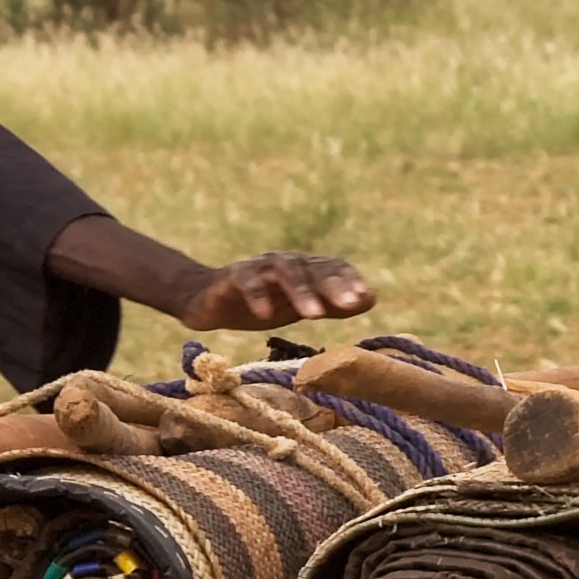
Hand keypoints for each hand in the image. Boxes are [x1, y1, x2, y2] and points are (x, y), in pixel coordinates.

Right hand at [187, 251, 375, 330]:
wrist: (208, 300)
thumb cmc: (264, 303)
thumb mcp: (300, 306)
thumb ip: (333, 303)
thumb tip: (370, 298)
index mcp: (305, 270)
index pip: (333, 268)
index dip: (349, 280)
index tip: (365, 298)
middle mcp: (285, 263)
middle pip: (312, 268)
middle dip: (332, 286)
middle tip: (350, 304)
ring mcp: (258, 268)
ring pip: (283, 272)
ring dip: (300, 291)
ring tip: (314, 315)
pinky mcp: (232, 278)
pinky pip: (246, 281)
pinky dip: (257, 295)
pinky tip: (265, 314)